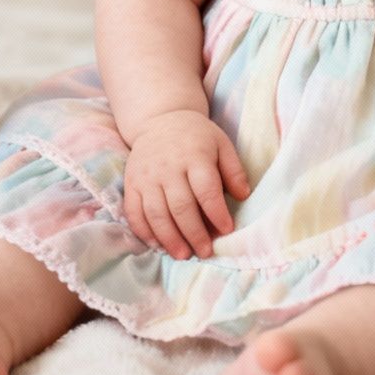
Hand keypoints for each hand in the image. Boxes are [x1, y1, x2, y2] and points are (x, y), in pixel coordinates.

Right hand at [121, 109, 252, 258]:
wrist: (160, 120)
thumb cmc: (196, 136)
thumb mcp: (221, 144)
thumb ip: (233, 170)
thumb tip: (243, 196)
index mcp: (194, 156)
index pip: (206, 189)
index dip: (217, 213)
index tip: (227, 230)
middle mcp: (168, 167)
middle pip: (180, 206)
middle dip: (194, 233)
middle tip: (205, 252)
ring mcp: (146, 176)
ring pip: (156, 213)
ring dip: (170, 238)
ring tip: (183, 255)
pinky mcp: (131, 183)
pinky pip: (134, 212)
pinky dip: (144, 232)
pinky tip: (157, 245)